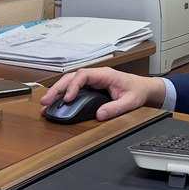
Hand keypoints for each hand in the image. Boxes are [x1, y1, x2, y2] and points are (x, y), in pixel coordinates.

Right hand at [37, 66, 166, 121]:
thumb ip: (116, 108)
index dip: (73, 85)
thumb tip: (100, 115)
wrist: (143, 88)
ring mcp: (92, 80)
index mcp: (105, 74)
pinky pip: (74, 88)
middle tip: (46, 101)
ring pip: (70, 82)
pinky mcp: (90, 87)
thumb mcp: (130, 102)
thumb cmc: (137, 91)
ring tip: (45, 104)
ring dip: (57, 91)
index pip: (83, 75)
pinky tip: (55, 103)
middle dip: (58, 88)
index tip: (68, 98)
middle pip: (71, 77)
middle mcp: (96, 75)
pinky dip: (63, 95)